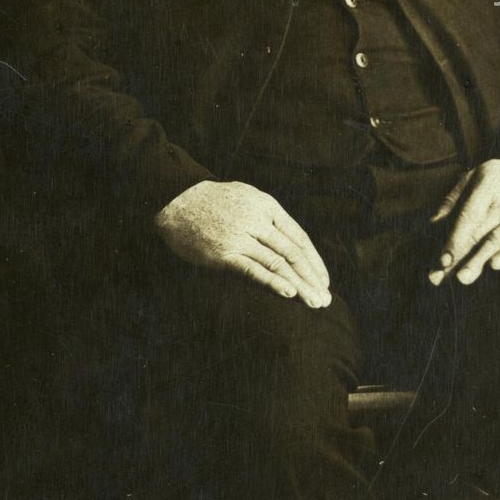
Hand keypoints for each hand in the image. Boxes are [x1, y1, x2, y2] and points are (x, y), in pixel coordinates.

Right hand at [153, 180, 331, 305]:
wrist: (175, 200)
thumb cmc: (212, 202)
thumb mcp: (247, 197)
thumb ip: (269, 217)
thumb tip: (290, 242)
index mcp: (267, 206)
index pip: (299, 238)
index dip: (314, 261)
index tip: (324, 280)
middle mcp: (258, 220)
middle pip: (293, 252)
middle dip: (311, 278)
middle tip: (325, 299)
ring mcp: (241, 236)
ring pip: (277, 263)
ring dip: (299, 285)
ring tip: (313, 302)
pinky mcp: (224, 253)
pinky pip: (253, 269)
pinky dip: (273, 282)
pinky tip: (289, 293)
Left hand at [426, 157, 499, 284]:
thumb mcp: (477, 178)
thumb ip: (454, 199)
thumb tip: (433, 224)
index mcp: (489, 182)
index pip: (469, 215)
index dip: (454, 239)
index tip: (441, 259)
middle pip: (479, 232)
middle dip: (458, 256)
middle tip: (439, 277)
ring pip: (498, 240)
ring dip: (479, 260)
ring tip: (463, 278)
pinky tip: (494, 265)